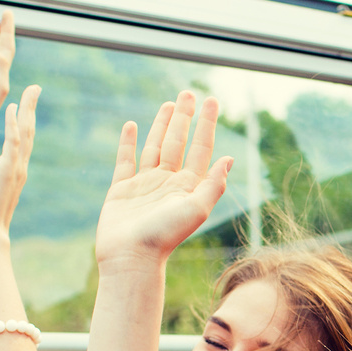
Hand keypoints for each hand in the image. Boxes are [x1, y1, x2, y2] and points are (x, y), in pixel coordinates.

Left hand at [0, 85, 40, 243]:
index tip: (27, 105)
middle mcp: (20, 167)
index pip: (24, 141)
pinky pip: (12, 143)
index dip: (26, 121)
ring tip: (30, 90)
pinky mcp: (7, 170)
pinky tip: (11, 109)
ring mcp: (16, 168)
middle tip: (35, 88)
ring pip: (25, 133)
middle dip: (32, 108)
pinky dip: (13, 125)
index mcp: (17, 171)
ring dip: (28, 110)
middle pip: (30, 132)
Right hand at [94, 91, 233, 271]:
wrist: (131, 257)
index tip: (212, 100)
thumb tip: (230, 158)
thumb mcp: (196, 209)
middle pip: (178, 142)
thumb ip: (213, 184)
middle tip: (189, 93)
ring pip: (155, 147)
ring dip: (162, 125)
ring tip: (169, 104)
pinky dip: (129, 142)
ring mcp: (145, 185)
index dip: (206, 124)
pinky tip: (133, 126)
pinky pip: (126, 160)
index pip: (200, 147)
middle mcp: (168, 183)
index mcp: (188, 186)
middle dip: (185, 118)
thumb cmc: (165, 236)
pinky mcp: (121, 190)